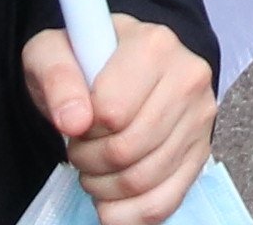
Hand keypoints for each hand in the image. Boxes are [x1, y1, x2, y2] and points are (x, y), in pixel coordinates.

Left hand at [16, 20, 222, 224]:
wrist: (119, 63)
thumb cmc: (85, 58)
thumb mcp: (51, 52)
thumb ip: (56, 78)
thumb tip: (73, 121)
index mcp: (153, 45)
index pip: (112, 112)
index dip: (83, 126)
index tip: (78, 117)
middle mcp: (188, 77)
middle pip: (128, 149)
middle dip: (89, 161)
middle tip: (80, 148)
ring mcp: (200, 116)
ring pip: (144, 179)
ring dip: (105, 188)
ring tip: (94, 168)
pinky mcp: (201, 151)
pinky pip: (165, 202)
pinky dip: (128, 214)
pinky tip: (110, 201)